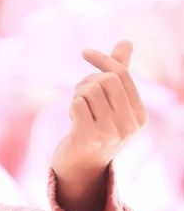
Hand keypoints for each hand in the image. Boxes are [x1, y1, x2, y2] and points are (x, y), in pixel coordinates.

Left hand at [51, 40, 148, 174]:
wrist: (79, 168)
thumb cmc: (95, 130)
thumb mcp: (111, 104)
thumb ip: (119, 74)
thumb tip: (126, 42)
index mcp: (139, 116)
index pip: (122, 75)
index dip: (102, 60)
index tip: (85, 52)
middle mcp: (129, 126)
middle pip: (106, 80)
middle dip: (88, 81)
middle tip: (79, 95)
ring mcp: (110, 134)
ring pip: (90, 91)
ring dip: (77, 95)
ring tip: (76, 110)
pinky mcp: (89, 139)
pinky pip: (77, 104)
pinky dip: (71, 107)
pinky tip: (72, 122)